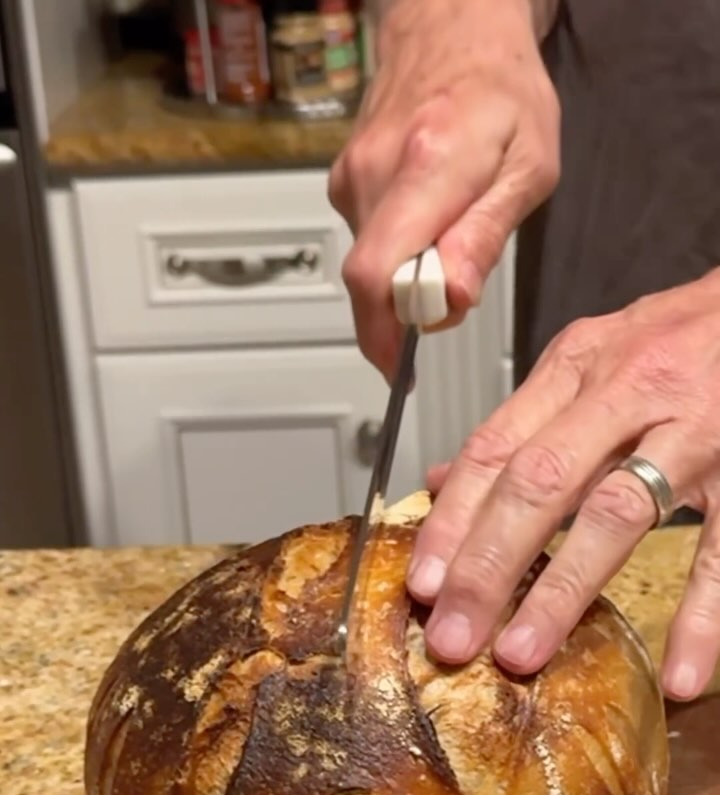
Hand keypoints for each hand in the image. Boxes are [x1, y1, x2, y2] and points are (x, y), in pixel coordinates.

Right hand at [328, 0, 559, 380]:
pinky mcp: (345, 182)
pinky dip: (397, 253)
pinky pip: (368, 243)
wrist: (454, 26)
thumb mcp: (529, 167)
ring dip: (407, 278)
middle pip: (370, 283)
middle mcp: (376, 172)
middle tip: (454, 290)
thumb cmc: (501, 90)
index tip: (402, 367)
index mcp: (426, 166)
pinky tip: (428, 219)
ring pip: (370, 266)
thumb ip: (486, 237)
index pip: (376, 276)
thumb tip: (449, 297)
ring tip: (450, 236)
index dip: (383, 337)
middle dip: (409, 310)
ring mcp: (353, 176)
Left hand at [407, 270, 719, 701]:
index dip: (451, 521)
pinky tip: (681, 672)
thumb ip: (526, 420)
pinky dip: (702, 615)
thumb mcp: (598, 355)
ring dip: (560, 591)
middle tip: (451, 636)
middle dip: (485, 567)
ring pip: (614, 512)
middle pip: (537, 483)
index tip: (422, 585)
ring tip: (522, 654)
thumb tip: (446, 481)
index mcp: (579, 365)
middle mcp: (628, 390)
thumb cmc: (693, 333)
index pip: (494, 448)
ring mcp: (694, 426)